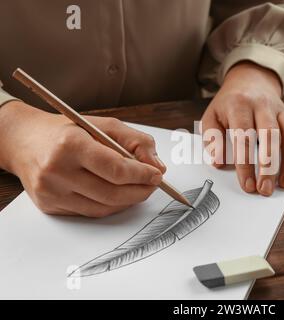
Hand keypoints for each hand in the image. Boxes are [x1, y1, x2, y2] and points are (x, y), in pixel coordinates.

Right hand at [0, 101, 165, 216]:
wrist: (24, 141)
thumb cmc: (68, 131)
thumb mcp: (104, 125)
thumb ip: (136, 141)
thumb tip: (157, 166)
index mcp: (71, 144)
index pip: (115, 168)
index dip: (141, 175)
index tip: (157, 175)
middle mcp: (57, 170)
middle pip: (112, 193)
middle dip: (140, 191)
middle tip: (153, 184)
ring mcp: (51, 191)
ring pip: (103, 208)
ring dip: (129, 201)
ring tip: (140, 189)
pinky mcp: (49, 206)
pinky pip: (90, 213)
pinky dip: (111, 206)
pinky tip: (119, 195)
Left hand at [201, 62, 283, 195]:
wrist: (250, 80)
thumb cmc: (228, 104)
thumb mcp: (211, 116)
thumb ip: (212, 139)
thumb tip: (218, 162)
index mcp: (239, 105)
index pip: (243, 136)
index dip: (246, 163)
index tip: (247, 185)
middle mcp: (262, 105)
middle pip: (270, 135)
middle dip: (269, 166)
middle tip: (265, 189)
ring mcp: (279, 110)